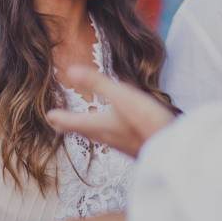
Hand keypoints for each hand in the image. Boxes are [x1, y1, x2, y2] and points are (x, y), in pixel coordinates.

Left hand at [47, 66, 175, 157]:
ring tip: (81, 126)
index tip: (49, 116)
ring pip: (97, 136)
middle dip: (69, 126)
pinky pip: (111, 139)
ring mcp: (120, 144)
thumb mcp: (123, 96)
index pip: (73, 121)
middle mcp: (107, 137)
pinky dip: (102, 133)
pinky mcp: (133, 146)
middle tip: (57, 124)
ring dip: (85, 130)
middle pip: (83, 131)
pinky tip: (113, 131)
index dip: (60, 118)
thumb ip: (98, 84)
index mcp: (100, 125)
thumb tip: (71, 70)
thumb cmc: (147, 122)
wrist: (171, 150)